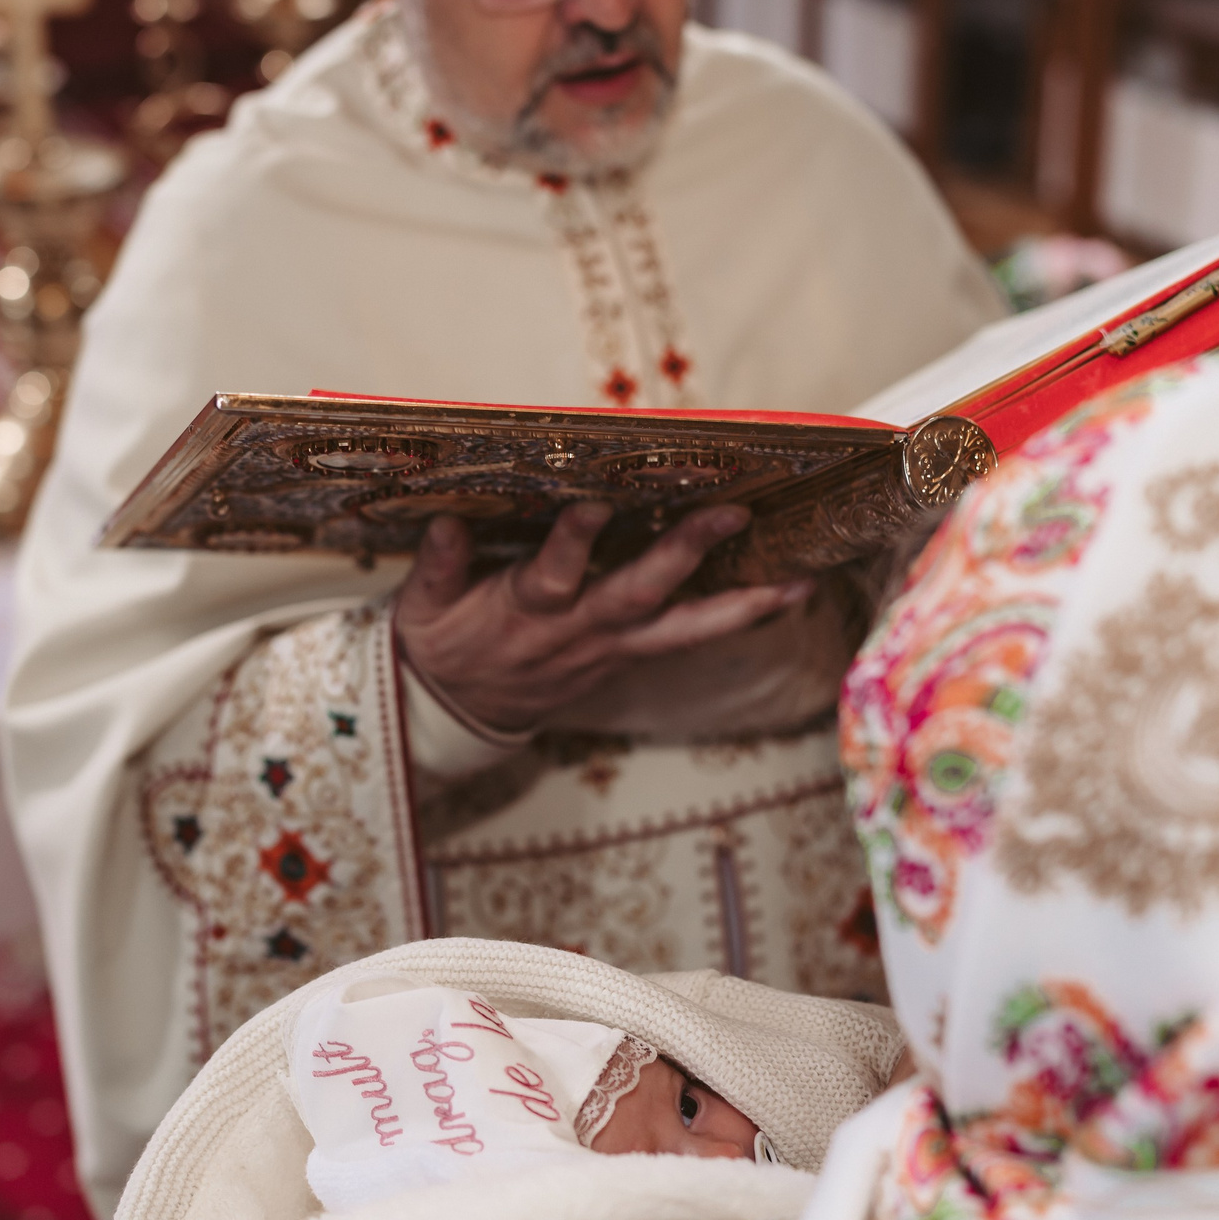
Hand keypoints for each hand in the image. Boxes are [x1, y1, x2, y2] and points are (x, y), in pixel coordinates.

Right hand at [393, 501, 813, 736]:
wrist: (457, 714)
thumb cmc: (442, 645)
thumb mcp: (420, 609)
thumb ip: (436, 567)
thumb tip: (446, 522)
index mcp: (524, 611)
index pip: (552, 575)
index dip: (573, 544)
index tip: (596, 505)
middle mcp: (577, 630)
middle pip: (638, 594)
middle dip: (684, 554)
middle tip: (730, 513)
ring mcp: (610, 648)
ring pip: (683, 630)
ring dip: (742, 604)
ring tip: (798, 579)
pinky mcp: (628, 657)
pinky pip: (690, 639)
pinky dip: (738, 617)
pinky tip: (786, 592)